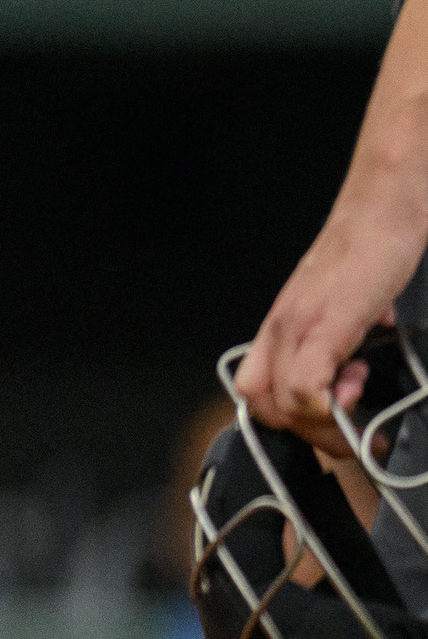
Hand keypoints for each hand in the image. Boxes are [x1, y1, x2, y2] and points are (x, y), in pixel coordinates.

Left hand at [237, 200, 427, 446]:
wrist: (383, 208)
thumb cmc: (368, 254)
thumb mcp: (348, 309)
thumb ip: (342, 346)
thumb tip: (352, 384)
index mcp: (284, 327)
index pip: (256, 392)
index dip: (292, 420)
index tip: (333, 419)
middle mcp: (281, 326)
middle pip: (260, 405)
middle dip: (307, 430)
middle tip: (347, 420)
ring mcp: (299, 323)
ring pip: (278, 403)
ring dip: (322, 421)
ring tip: (357, 394)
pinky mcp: (326, 320)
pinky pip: (305, 384)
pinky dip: (327, 405)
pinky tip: (357, 385)